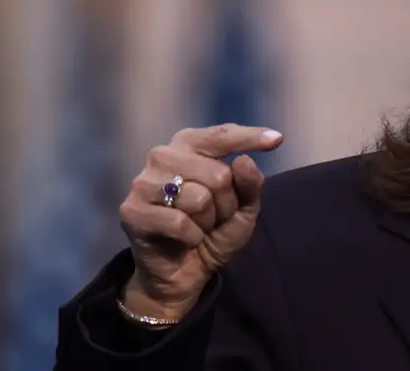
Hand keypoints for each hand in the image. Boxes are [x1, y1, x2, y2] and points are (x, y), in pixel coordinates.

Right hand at [118, 124, 282, 319]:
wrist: (185, 273)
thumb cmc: (213, 231)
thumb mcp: (244, 208)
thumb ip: (250, 184)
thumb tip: (243, 161)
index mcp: (188, 146)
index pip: (222, 135)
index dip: (250, 138)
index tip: (278, 139)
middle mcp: (162, 156)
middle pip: (218, 175)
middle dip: (227, 204)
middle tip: (214, 218)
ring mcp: (143, 182)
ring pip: (199, 199)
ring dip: (208, 222)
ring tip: (198, 227)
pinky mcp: (131, 211)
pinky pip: (179, 223)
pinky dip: (192, 237)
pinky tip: (183, 240)